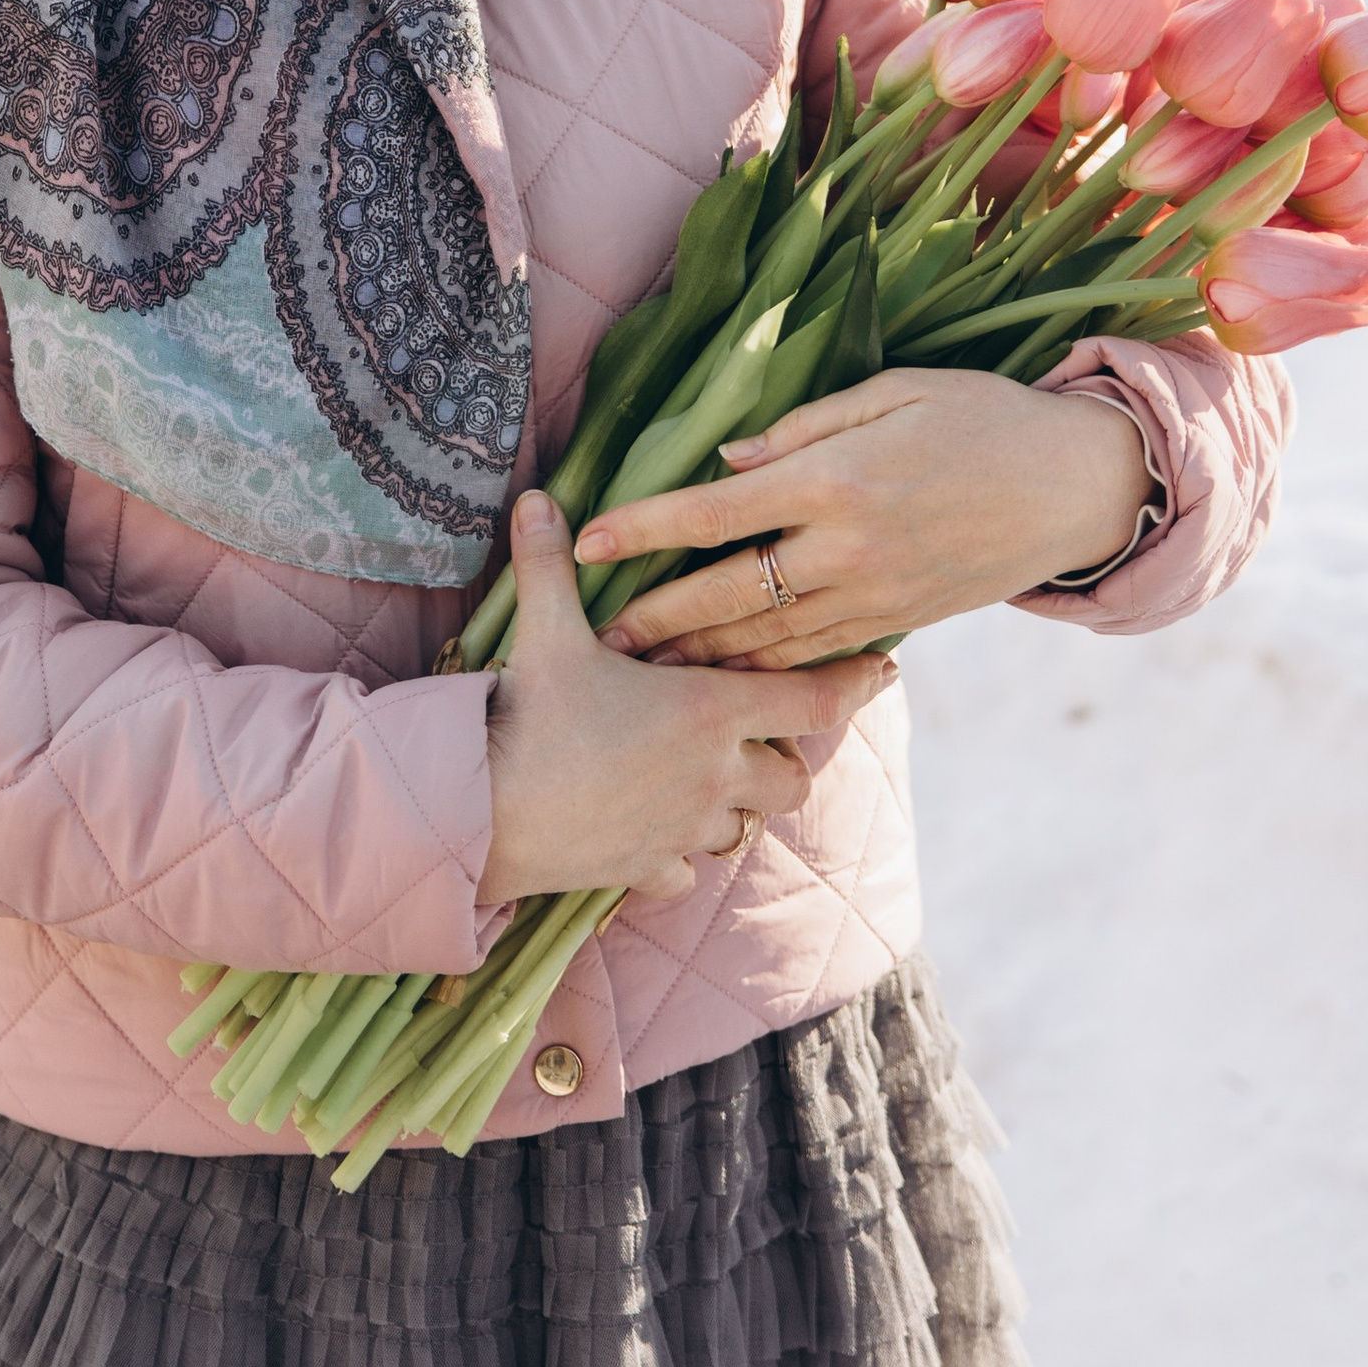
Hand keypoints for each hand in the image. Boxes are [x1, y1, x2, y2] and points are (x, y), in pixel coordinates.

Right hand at [477, 493, 894, 904]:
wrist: (483, 811)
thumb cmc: (527, 715)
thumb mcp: (545, 631)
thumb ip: (551, 563)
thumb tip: (539, 496)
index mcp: (709, 710)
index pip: (815, 701)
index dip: (856, 684)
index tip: (885, 671)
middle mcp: (714, 776)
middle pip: (792, 777)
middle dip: (784, 758)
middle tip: (760, 734)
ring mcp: (686, 830)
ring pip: (745, 827)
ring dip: (734, 805)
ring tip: (702, 780)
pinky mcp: (648, 870)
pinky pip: (689, 869)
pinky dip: (682, 852)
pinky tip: (655, 829)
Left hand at [579, 371, 1153, 668]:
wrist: (1075, 485)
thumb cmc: (983, 416)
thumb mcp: (895, 390)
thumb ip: (804, 427)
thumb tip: (728, 462)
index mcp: (838, 479)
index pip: (715, 513)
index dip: (644, 529)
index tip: (588, 542)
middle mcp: (847, 549)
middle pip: (725, 595)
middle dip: (654, 619)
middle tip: (596, 638)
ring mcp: (874, 597)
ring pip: (765, 641)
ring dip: (699, 658)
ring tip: (641, 669)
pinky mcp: (898, 623)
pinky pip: (815, 656)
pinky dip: (764, 668)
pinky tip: (724, 675)